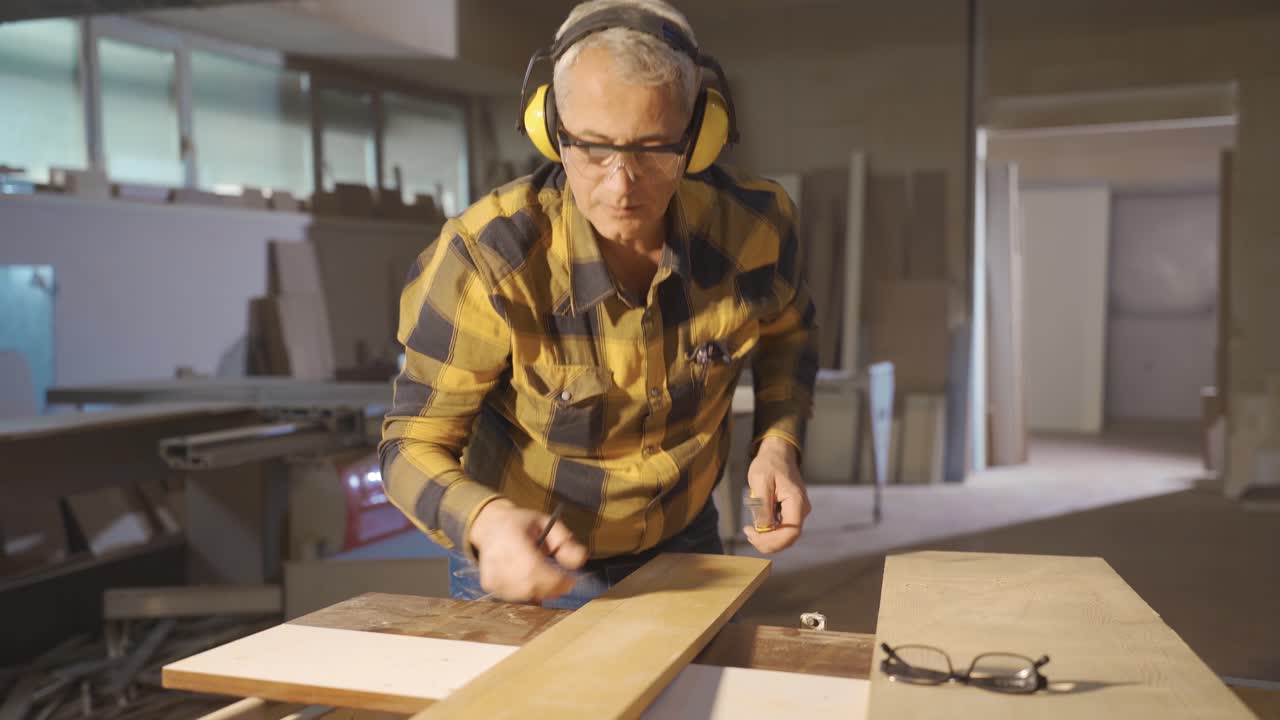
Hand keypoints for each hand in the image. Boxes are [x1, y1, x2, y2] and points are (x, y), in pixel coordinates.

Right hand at [468, 499, 587, 601]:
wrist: (491, 527)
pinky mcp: (489, 585)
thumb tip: (580, 561)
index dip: (554, 579)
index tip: (571, 581)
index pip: (532, 568)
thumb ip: (565, 541)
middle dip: (552, 588)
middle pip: (529, 586)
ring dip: (541, 591)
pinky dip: (528, 593)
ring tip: (545, 577)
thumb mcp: (548, 523)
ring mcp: (491, 573)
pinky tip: (530, 580)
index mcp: (511, 538)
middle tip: (563, 583)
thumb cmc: (523, 525)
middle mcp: (497, 558)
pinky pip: (515, 597)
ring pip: (524, 595)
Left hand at [743, 437, 810, 553]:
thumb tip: (763, 529)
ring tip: (750, 531)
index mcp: (796, 501)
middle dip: (767, 542)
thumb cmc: (769, 464)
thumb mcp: (760, 482)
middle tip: (748, 534)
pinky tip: (757, 527)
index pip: (791, 532)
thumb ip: (762, 506)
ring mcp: (798, 511)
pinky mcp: (792, 512)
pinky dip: (770, 533)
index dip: (772, 540)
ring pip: (786, 536)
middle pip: (789, 538)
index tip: (752, 535)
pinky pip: (783, 529)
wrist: (777, 453)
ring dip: (768, 539)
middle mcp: (801, 509)